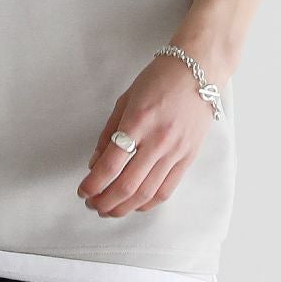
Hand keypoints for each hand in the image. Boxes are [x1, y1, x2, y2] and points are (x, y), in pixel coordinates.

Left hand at [77, 55, 216, 216]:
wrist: (197, 71)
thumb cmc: (158, 79)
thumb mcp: (125, 99)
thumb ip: (109, 132)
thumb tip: (95, 164)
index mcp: (137, 121)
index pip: (111, 164)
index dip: (93, 183)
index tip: (82, 190)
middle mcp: (157, 140)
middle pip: (127, 185)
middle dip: (105, 201)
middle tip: (91, 204)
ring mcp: (175, 151)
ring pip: (146, 193)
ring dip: (124, 207)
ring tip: (108, 210)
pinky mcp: (188, 158)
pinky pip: (167, 189)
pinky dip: (148, 203)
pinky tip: (134, 205)